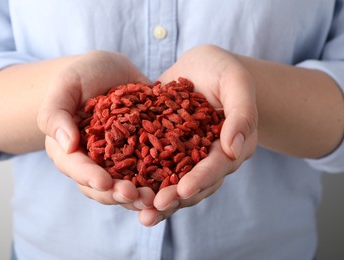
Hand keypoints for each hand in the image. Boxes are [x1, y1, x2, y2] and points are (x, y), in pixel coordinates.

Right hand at [38, 51, 153, 207]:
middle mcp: (93, 161)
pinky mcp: (140, 155)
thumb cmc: (83, 75)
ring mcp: (118, 161)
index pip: (76, 167)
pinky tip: (172, 185)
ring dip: (139, 196)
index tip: (104, 182)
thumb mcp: (66, 85)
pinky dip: (158, 182)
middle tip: (136, 196)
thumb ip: (56, 113)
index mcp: (70, 150)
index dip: (89, 177)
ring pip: (125, 186)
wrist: (111, 71)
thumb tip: (66, 145)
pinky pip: (148, 173)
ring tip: (156, 199)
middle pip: (101, 186)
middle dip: (117, 194)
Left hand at [138, 45, 257, 225]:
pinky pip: (157, 170)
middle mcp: (210, 157)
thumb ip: (241, 113)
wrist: (201, 67)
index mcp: (232, 145)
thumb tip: (232, 149)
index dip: (201, 179)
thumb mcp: (236, 82)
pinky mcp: (168, 150)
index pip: (217, 166)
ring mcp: (188, 156)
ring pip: (176, 184)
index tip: (183, 191)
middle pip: (195, 184)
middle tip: (154, 209)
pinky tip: (127, 193)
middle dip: (175, 198)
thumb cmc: (223, 69)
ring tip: (141, 214)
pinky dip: (145, 183)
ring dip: (159, 200)